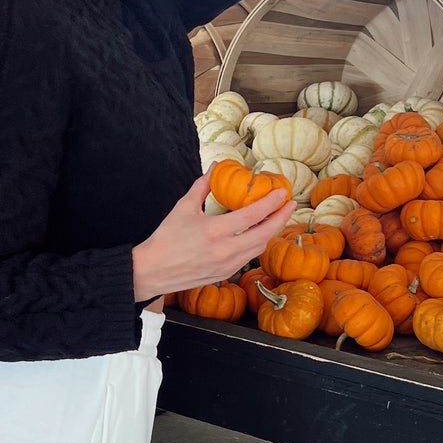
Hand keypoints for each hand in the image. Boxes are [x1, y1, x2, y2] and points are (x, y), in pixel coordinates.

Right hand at [132, 174, 297, 299]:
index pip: (253, 215)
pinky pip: (249, 257)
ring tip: (276, 217)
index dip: (271, 202)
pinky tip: (258, 233)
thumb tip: (215, 167)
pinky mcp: (225, 274)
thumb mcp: (183, 208)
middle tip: (289, 203)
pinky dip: (257, 243)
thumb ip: (202, 186)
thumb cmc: (165, 238)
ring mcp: (227, 265)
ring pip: (259, 247)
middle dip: (281, 217)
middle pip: (265, 233)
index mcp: (215, 231)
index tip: (282, 192)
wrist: (153, 271)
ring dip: (271, 231)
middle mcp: (225, 251)